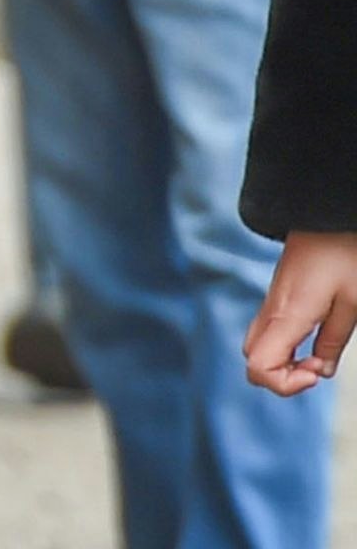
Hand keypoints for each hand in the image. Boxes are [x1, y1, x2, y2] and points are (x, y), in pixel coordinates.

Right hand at [248, 232, 356, 395]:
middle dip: (282, 377)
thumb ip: (335, 339)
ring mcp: (270, 305)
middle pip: (252, 361)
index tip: (316, 372)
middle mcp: (270, 313)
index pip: (259, 367)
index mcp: (286, 316)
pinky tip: (311, 338)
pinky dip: (284, 347)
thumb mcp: (354, 301)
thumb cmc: (344, 253)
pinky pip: (267, 333)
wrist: (325, 214)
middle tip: (317, 366)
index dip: (285, 384)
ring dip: (282, 362)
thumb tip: (322, 368)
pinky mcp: (277, 298)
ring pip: (257, 348)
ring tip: (316, 355)